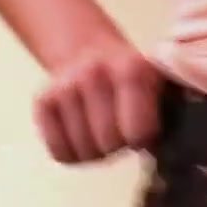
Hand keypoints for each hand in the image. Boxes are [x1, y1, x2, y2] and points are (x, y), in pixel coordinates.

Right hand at [34, 41, 164, 164]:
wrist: (87, 51)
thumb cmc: (131, 80)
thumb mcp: (158, 86)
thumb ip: (166, 113)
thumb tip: (164, 154)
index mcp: (131, 69)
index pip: (137, 133)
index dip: (141, 140)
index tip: (141, 130)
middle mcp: (93, 73)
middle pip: (107, 145)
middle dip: (117, 147)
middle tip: (119, 130)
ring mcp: (63, 87)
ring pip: (83, 152)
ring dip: (95, 152)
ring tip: (99, 130)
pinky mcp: (41, 102)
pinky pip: (59, 152)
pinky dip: (72, 153)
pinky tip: (80, 134)